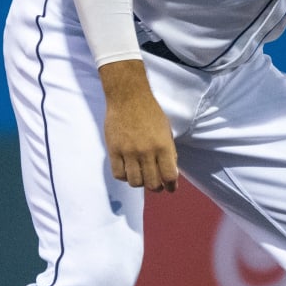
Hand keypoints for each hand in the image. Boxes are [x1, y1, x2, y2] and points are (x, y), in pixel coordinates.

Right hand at [99, 60, 178, 192]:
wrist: (128, 97)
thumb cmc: (150, 112)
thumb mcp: (166, 130)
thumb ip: (169, 151)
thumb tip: (170, 172)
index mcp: (163, 146)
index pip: (169, 176)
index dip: (171, 186)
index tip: (170, 188)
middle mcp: (146, 152)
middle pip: (152, 183)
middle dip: (156, 187)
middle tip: (155, 185)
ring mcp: (129, 152)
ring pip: (135, 182)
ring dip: (140, 183)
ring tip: (141, 177)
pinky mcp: (114, 150)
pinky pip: (119, 174)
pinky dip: (124, 177)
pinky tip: (128, 170)